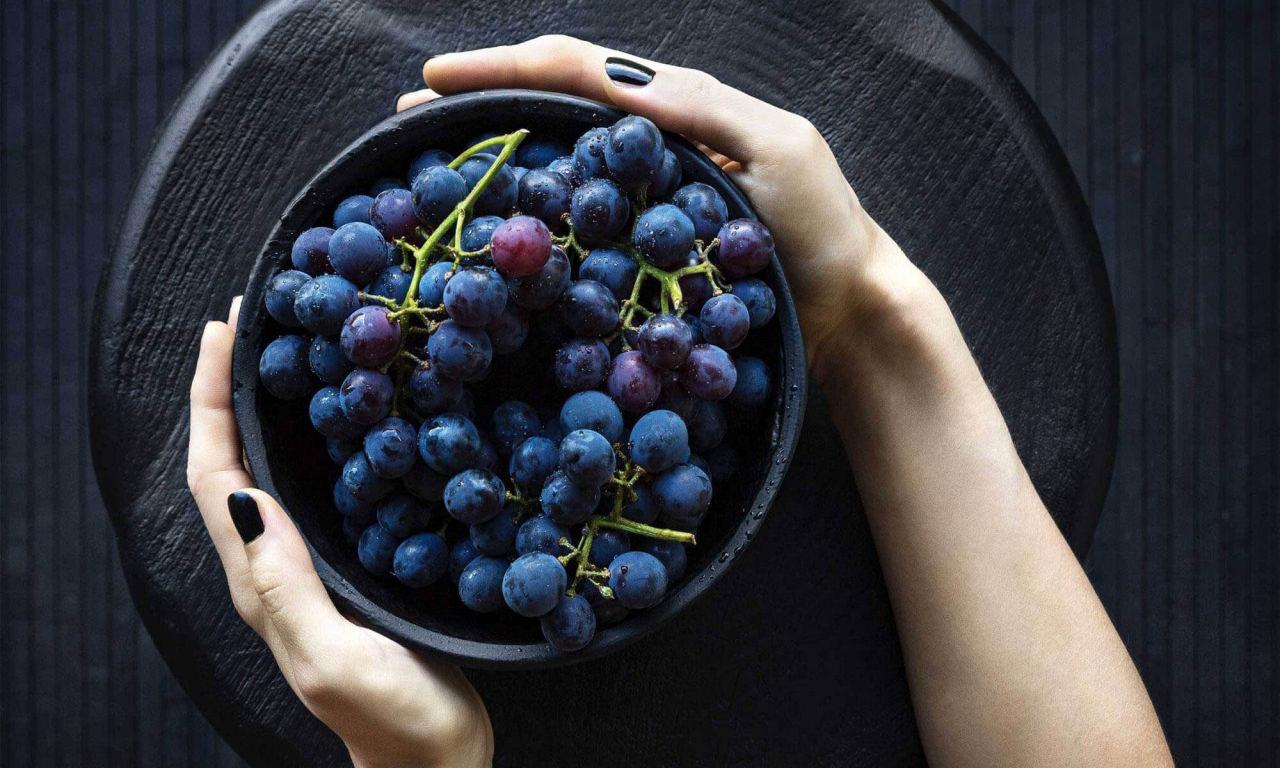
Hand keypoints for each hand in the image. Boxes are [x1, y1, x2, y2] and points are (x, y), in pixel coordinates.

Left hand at [186, 298, 491, 767]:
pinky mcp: (343, 568)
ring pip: (265, 471)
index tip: (224, 332)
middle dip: (226, 388)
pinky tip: (342, 417)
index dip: (210, 400)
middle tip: (249, 320)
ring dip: (260, 408)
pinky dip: (307, 443)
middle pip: (228, 461)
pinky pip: (309, 490)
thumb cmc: (391, 716)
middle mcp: (271, 566)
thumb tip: (244, 495)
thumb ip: (285, 586)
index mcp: (260, 582)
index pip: (213, 474)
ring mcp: (306, 567)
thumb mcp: (333, 657)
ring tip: (284, 351)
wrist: (432, 759)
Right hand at [398, 35, 924, 374]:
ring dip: (492, 159)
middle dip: (479, 105)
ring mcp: (644, 200)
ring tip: (430, 170)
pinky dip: (531, 221)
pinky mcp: (645, 250)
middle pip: (550, 108)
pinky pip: (578, 228)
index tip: (435, 81)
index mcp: (678, 107)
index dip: (503, 69)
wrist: (849, 308)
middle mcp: (650, 144)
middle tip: (407, 123)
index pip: (576, 70)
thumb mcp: (779, 150)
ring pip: (557, 165)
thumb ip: (705, 113)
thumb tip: (618, 87)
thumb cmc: (824, 229)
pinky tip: (497, 236)